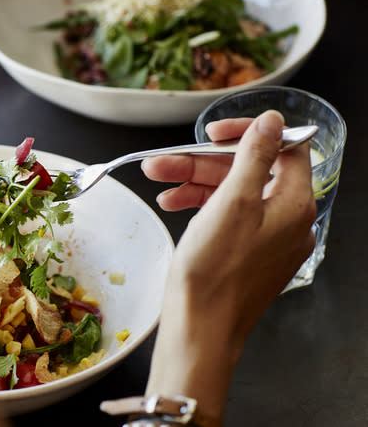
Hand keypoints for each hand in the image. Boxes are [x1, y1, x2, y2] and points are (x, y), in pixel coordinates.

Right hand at [145, 111, 316, 420]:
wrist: (200, 328)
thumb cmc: (214, 272)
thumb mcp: (231, 202)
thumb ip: (254, 156)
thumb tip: (272, 122)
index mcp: (294, 204)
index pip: (282, 149)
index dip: (245, 134)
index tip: (211, 133)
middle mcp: (287, 221)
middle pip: (249, 172)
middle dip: (202, 163)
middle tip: (163, 162)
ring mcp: (268, 240)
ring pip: (233, 195)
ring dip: (194, 183)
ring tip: (157, 182)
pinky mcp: (248, 255)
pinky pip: (228, 218)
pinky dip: (201, 207)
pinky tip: (172, 204)